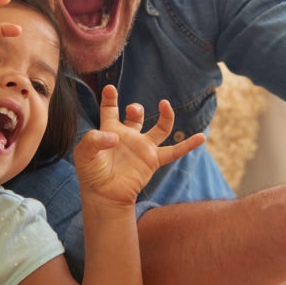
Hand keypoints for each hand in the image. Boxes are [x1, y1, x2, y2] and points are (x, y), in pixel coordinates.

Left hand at [74, 85, 206, 205]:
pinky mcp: (153, 160)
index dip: (110, 98)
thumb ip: (95, 139)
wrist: (104, 196)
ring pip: (160, 128)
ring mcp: (142, 147)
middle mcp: (128, 136)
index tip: (109, 88)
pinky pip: (174, 151)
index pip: (110, 109)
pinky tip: (201, 137)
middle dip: (135, 109)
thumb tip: (115, 137)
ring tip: (165, 104)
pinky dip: (188, 145)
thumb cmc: (91, 174)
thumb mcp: (84, 153)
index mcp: (110, 130)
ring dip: (165, 116)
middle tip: (132, 110)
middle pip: (136, 115)